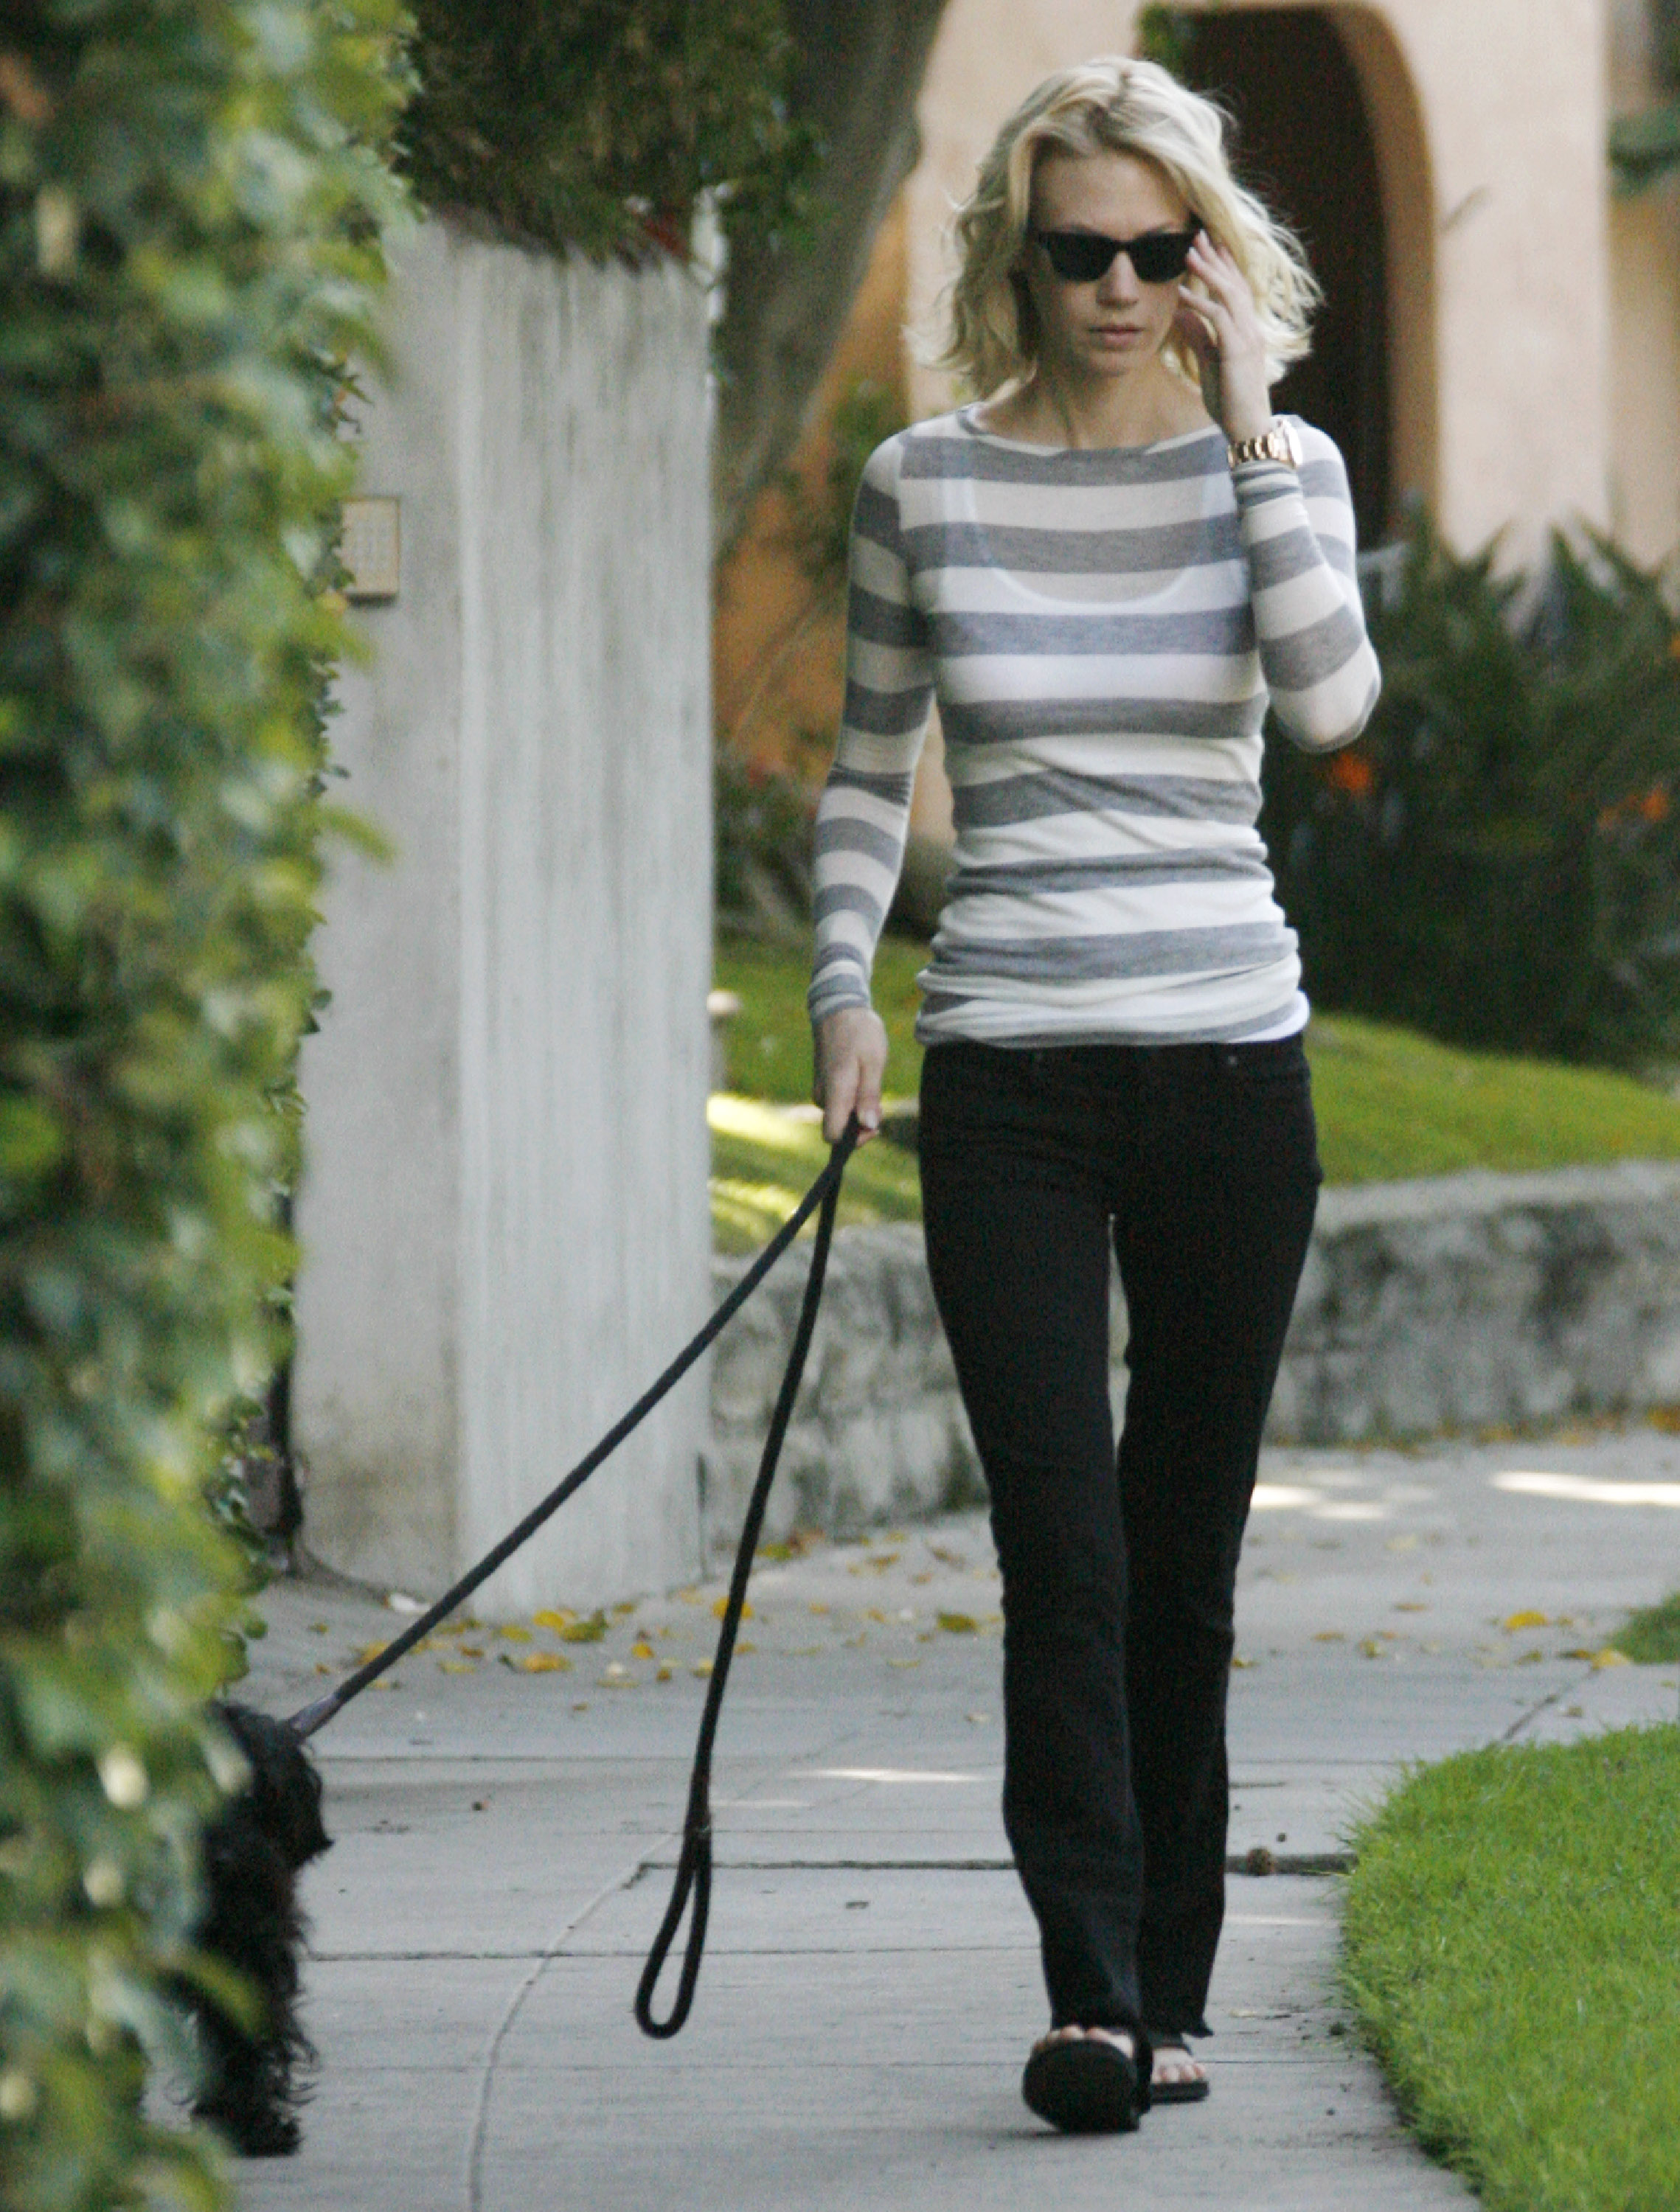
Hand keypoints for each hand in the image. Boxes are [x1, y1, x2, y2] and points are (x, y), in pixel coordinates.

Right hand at [814, 1006, 887, 1145]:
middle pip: (839, 1129)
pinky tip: (864, 1080)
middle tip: (879, 1100)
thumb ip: (869, 1096)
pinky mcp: (824, 1084)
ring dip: (859, 1110)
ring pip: (840, 1116)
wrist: (839, 1007)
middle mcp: (823, 1096)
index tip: (874, 1124)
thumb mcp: (873, 1062)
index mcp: (835, 1092)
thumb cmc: (860, 1032)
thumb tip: (868, 1126)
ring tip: (872, 1083)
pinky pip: (838, 1104)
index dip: (854, 1140)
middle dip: (862, 1123)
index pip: (832, 1136)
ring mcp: (821, 1090)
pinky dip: (853, 1100)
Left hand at [1174, 234, 1273, 444]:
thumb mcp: (1210, 362)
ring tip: (1188, 254)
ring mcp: (1247, 338)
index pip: (1237, 289)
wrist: (1247, 426)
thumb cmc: (1230, 399)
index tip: (1208, 246)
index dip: (1223, 266)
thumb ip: (1198, 336)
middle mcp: (1251, 328)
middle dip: (1215, 259)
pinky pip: (1218, 319)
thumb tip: (1180, 313)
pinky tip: (1182, 295)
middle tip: (1197, 236)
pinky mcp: (1237, 351)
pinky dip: (1200, 304)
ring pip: (1229, 294)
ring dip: (1207, 273)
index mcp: (1247, 330)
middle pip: (1234, 283)